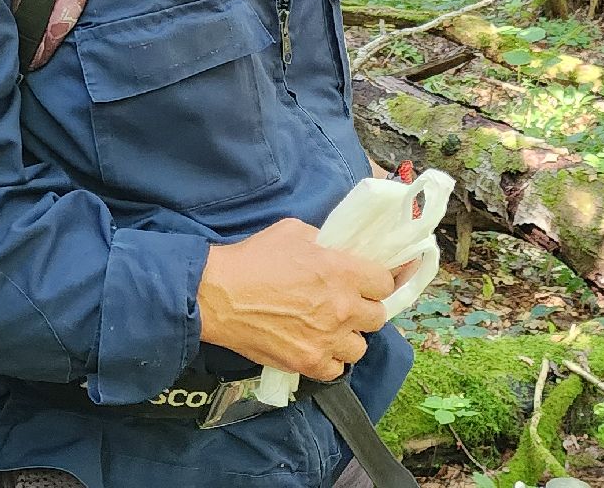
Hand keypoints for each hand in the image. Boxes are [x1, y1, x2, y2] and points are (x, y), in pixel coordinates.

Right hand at [198, 218, 394, 380]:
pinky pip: (336, 371)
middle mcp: (342, 308)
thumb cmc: (253, 258)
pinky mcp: (307, 363)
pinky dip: (329, 362)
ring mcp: (326, 340)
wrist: (217, 295)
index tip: (364, 283)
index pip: (385, 283)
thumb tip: (338, 251)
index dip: (375, 282)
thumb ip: (326, 242)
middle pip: (377, 318)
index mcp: (344, 272)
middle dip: (363, 310)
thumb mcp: (295, 232)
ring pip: (360, 348)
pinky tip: (316, 349)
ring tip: (330, 331)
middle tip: (345, 306)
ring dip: (348, 338)